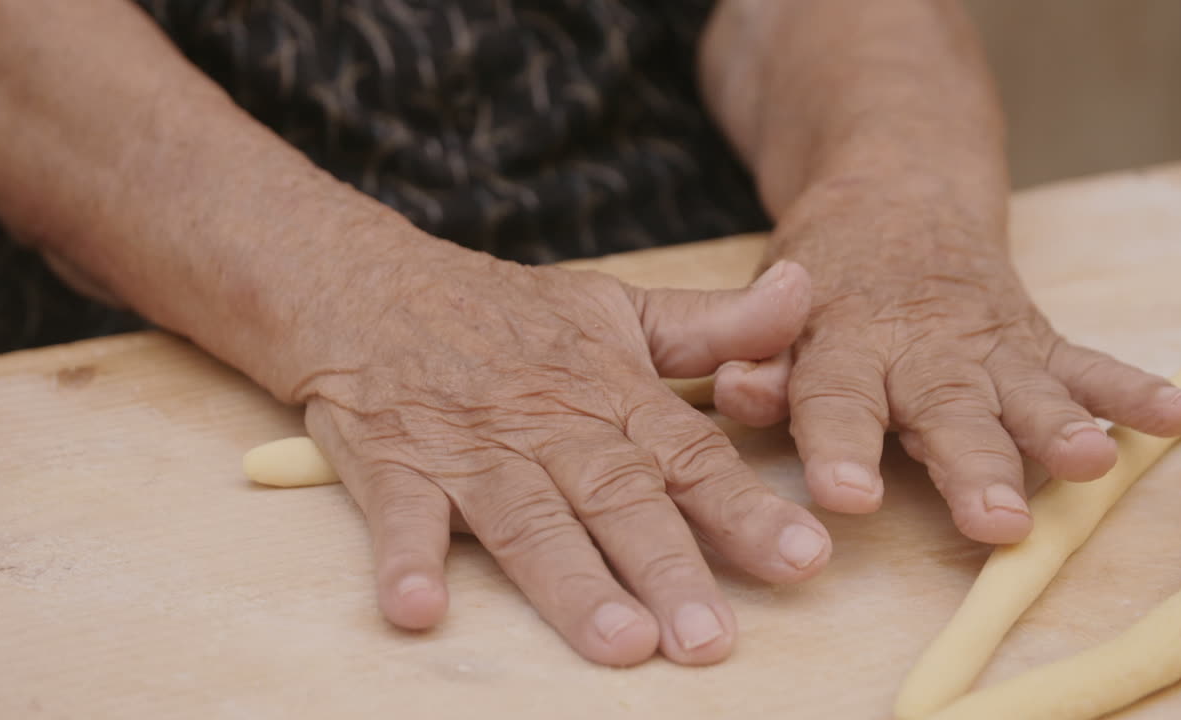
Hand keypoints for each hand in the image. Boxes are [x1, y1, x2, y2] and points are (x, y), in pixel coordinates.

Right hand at [283, 223, 829, 665]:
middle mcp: (549, 425)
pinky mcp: (397, 465)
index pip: (689, 454)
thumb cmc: (509, 313)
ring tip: (616, 640)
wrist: (375, 287)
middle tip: (709, 637)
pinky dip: (406, 560)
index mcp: (610, 392)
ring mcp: (472, 448)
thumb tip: (804, 292)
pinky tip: (419, 610)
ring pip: (526, 518)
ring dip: (569, 579)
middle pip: (616, 498)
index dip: (747, 507)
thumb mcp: (618, 305)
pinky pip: (400, 516)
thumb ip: (713, 322)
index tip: (805, 556)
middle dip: (666, 566)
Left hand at [716, 191, 1180, 543]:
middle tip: (995, 521)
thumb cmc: (820, 280)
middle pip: (945, 410)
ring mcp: (985, 344)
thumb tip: (736, 392)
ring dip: (1060, 428)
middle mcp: (919, 349)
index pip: (835, 400)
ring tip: (1092, 464)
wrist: (894, 198)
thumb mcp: (772, 309)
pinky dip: (1130, 389)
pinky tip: (1178, 415)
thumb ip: (758, 356)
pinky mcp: (1034, 339)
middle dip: (971, 466)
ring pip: (1025, 392)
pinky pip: (1086, 364)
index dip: (838, 448)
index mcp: (843, 345)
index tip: (847, 498)